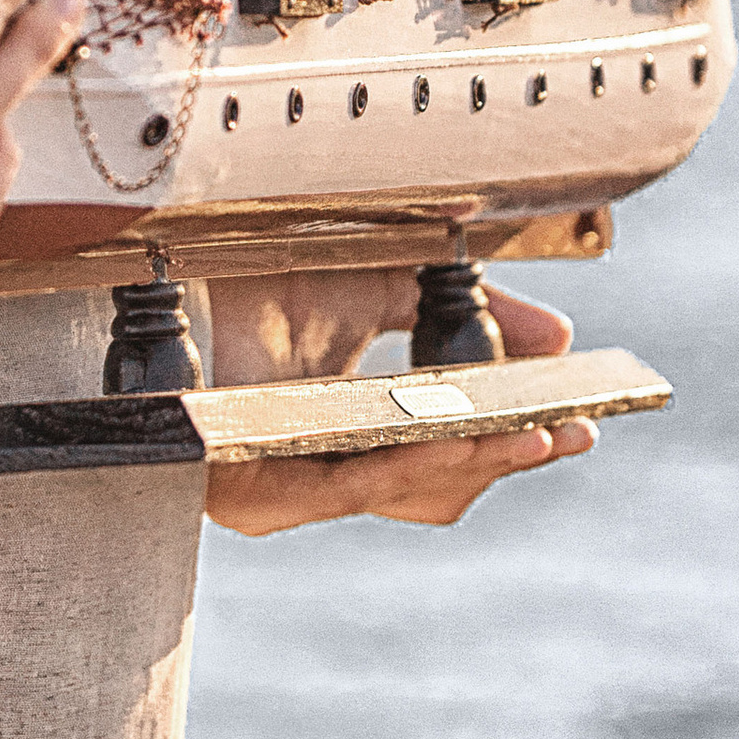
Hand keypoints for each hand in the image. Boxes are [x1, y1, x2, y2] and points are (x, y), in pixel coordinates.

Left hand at [203, 278, 592, 536]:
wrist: (158, 250)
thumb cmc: (250, 267)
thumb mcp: (378, 282)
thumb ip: (462, 312)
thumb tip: (560, 342)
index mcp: (344, 433)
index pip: (442, 457)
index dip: (512, 445)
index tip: (579, 425)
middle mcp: (311, 469)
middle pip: (429, 486)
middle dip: (504, 459)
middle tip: (568, 431)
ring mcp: (273, 486)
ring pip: (391, 488)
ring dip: (467, 461)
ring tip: (529, 433)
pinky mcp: (236, 486)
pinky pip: (335, 484)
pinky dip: (398, 460)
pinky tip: (447, 440)